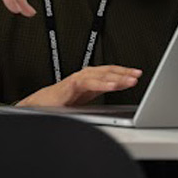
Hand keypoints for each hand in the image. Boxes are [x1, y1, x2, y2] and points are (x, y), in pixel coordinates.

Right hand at [16, 65, 141, 106]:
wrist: (40, 105)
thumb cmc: (60, 102)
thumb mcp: (86, 99)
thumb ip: (100, 92)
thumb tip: (120, 91)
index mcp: (89, 80)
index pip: (109, 72)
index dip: (123, 72)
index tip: (137, 74)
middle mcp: (84, 77)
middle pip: (107, 71)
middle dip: (123, 73)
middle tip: (137, 75)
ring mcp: (77, 80)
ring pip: (100, 75)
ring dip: (116, 77)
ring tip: (130, 80)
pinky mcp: (71, 85)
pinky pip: (88, 83)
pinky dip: (101, 84)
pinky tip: (112, 86)